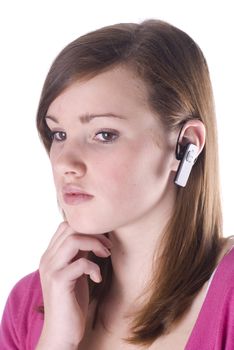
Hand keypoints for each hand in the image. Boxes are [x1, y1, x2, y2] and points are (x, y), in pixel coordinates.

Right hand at [35, 221, 111, 349]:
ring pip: (73, 240)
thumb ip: (79, 254)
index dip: (87, 228)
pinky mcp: (58, 282)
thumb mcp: (76, 272)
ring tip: (105, 256)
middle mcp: (47, 258)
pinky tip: (97, 279)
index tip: (103, 239)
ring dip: (95, 245)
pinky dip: (94, 268)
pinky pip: (81, 263)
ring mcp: (51, 269)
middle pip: (70, 228)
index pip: (65, 226)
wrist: (61, 333)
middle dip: (94, 234)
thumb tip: (94, 236)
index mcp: (50, 255)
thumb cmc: (71, 302)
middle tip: (107, 247)